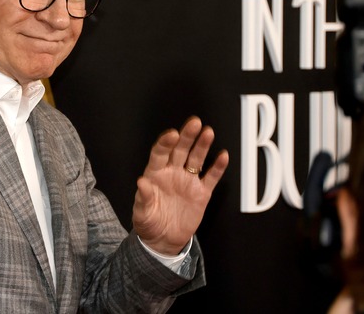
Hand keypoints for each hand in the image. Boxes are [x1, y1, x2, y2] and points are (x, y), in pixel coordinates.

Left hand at [132, 117, 228, 255]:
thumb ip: (143, 198)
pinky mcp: (201, 193)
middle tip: (194, 123)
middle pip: (180, 150)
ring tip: (208, 132)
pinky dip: (217, 167)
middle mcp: (172, 174)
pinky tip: (223, 156)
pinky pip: (211, 177)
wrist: (163, 240)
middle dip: (187, 136)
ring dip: (202, 146)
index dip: (165, 143)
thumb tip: (141, 182)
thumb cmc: (149, 223)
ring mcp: (187, 181)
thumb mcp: (142, 213)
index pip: (160, 154)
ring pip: (196, 159)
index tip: (171, 135)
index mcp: (155, 175)